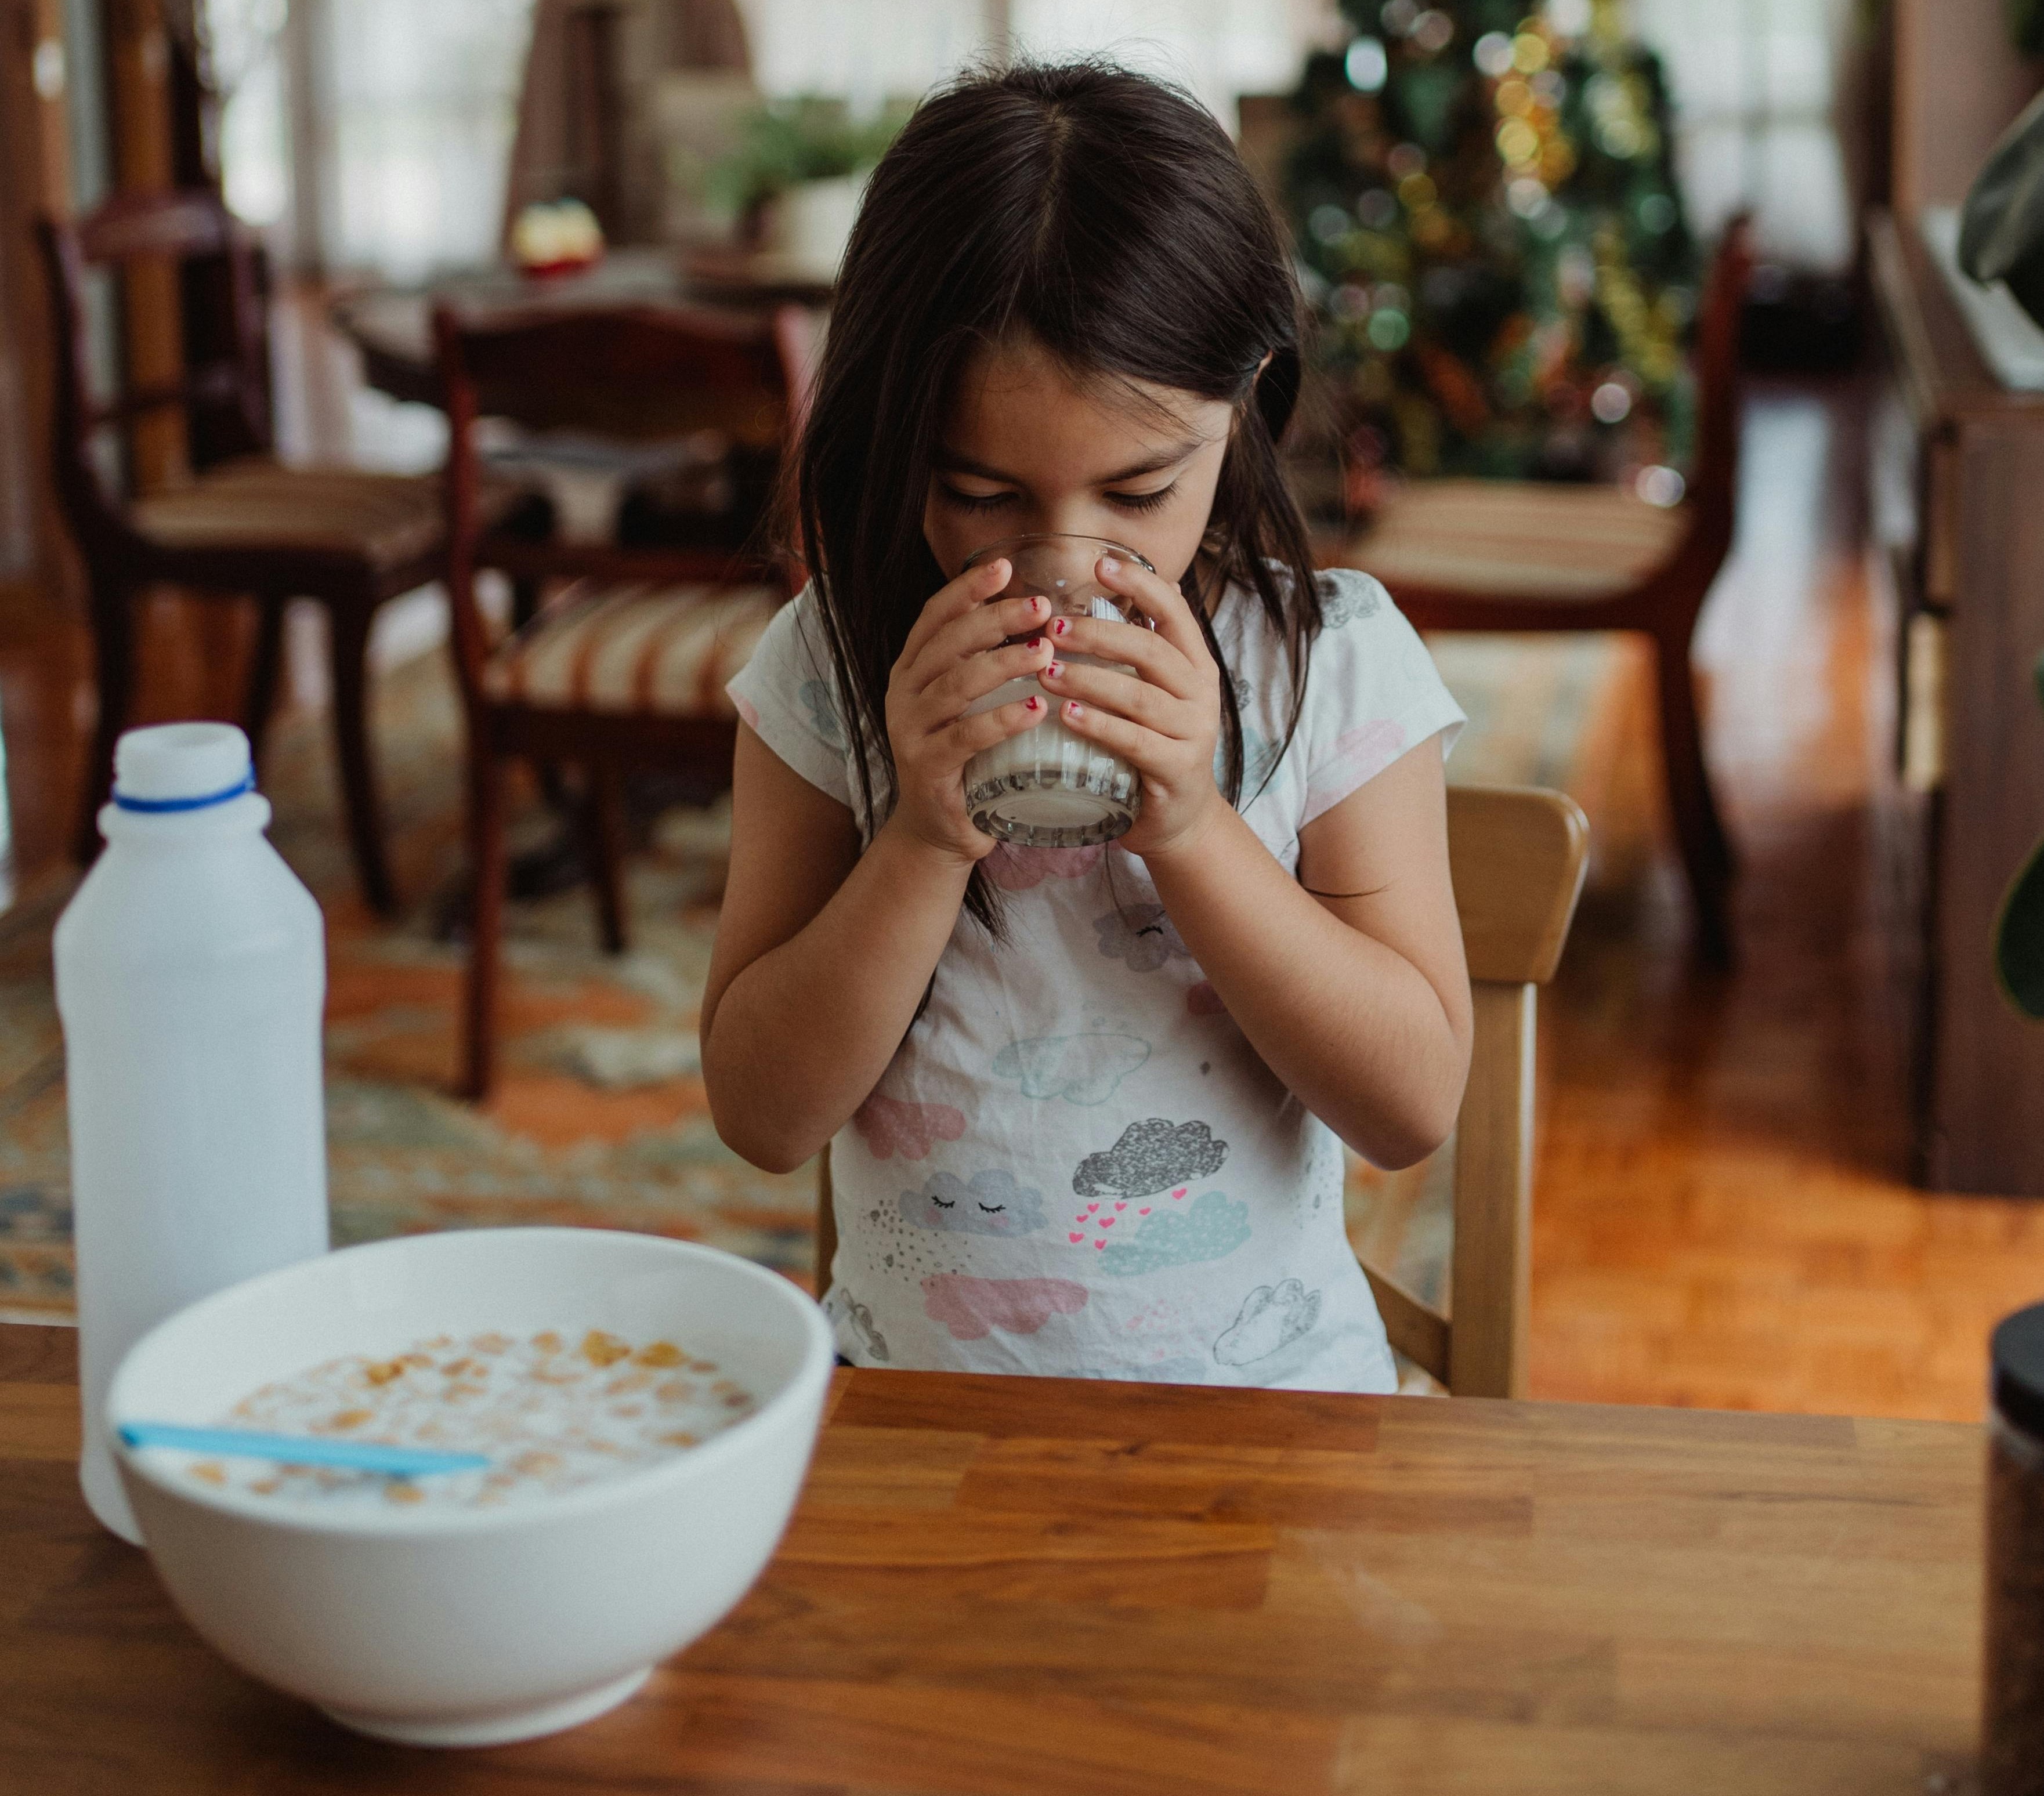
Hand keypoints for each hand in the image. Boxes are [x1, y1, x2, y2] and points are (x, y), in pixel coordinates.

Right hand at [880, 556, 1053, 864]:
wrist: (939, 828)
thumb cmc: (967, 757)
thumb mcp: (969, 703)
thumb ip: (986, 663)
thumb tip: (1042, 617)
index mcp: (913, 669)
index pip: (934, 616)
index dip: (967, 589)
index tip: (1006, 564)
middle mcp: (904, 693)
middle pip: (948, 643)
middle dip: (996, 619)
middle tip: (1041, 607)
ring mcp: (911, 730)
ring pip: (957, 684)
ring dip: (1003, 663)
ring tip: (1045, 653)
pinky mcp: (927, 768)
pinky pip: (965, 737)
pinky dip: (1002, 720)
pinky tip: (1036, 709)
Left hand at [1037, 553, 1224, 859]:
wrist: (1178, 819)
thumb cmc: (1153, 746)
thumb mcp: (1152, 692)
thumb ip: (1139, 648)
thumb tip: (1119, 583)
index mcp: (1195, 665)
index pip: (1174, 612)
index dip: (1140, 584)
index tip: (1100, 563)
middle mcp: (1200, 694)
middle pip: (1152, 650)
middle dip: (1100, 633)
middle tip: (1053, 625)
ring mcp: (1193, 733)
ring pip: (1140, 695)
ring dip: (1090, 679)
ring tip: (1046, 669)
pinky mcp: (1177, 770)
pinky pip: (1134, 741)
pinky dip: (1100, 725)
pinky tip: (1067, 714)